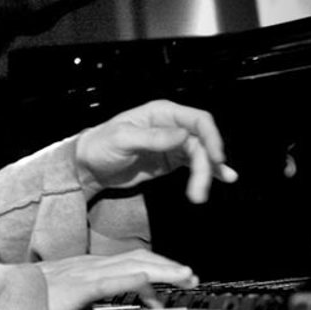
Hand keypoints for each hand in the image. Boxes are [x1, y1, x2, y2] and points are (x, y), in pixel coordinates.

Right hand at [39, 249, 198, 309]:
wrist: (10, 294)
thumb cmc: (35, 297)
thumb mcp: (70, 297)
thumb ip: (90, 298)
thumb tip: (108, 307)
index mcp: (91, 266)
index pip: (132, 260)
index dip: (159, 265)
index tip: (178, 274)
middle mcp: (93, 264)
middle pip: (139, 258)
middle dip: (168, 266)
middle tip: (191, 275)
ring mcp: (87, 273)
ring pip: (133, 266)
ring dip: (162, 270)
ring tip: (183, 276)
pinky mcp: (79, 287)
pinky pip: (110, 280)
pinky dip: (132, 278)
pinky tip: (149, 279)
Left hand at [75, 99, 238, 203]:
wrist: (89, 166)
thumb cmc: (101, 145)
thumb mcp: (123, 139)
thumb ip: (153, 137)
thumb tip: (183, 136)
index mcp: (162, 113)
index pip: (198, 120)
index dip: (211, 138)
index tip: (216, 159)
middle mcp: (172, 125)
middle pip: (201, 143)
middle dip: (205, 166)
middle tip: (198, 192)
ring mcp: (173, 144)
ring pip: (200, 156)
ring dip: (206, 174)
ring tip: (200, 195)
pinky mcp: (171, 160)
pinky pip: (194, 164)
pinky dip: (207, 172)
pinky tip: (221, 179)